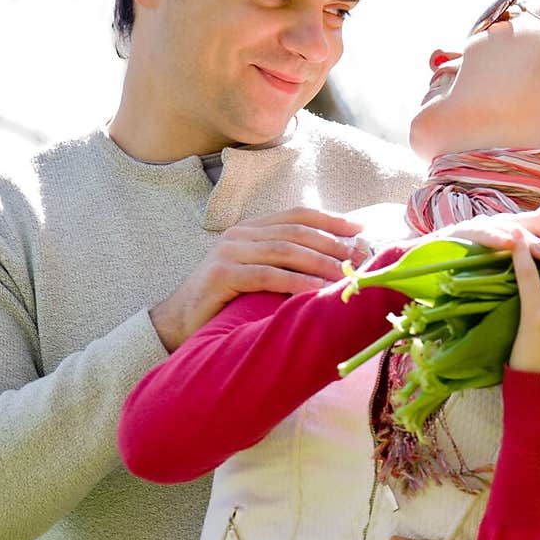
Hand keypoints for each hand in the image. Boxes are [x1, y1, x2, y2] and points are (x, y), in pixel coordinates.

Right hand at [150, 208, 367, 350]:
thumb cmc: (225, 304)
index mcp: (251, 229)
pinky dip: (295, 282)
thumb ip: (284, 266)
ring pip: (284, 250)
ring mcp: (229, 252)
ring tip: (346, 275)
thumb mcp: (257, 278)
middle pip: (295, 232)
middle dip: (332, 243)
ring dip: (320, 262)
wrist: (179, 323)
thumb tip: (333, 267)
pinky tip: (316, 290)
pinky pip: (267, 275)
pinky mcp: (222, 274)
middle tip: (360, 257)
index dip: (329, 219)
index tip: (360, 229)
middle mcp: (240, 234)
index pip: (296, 215)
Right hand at [437, 195, 539, 258]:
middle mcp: (515, 220)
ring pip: (518, 228)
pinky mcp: (469, 233)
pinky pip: (486, 235)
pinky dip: (498, 239)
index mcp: (529, 226)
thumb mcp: (517, 254)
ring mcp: (493, 226)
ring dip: (535, 240)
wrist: (439, 254)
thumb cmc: (482, 258)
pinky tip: (509, 246)